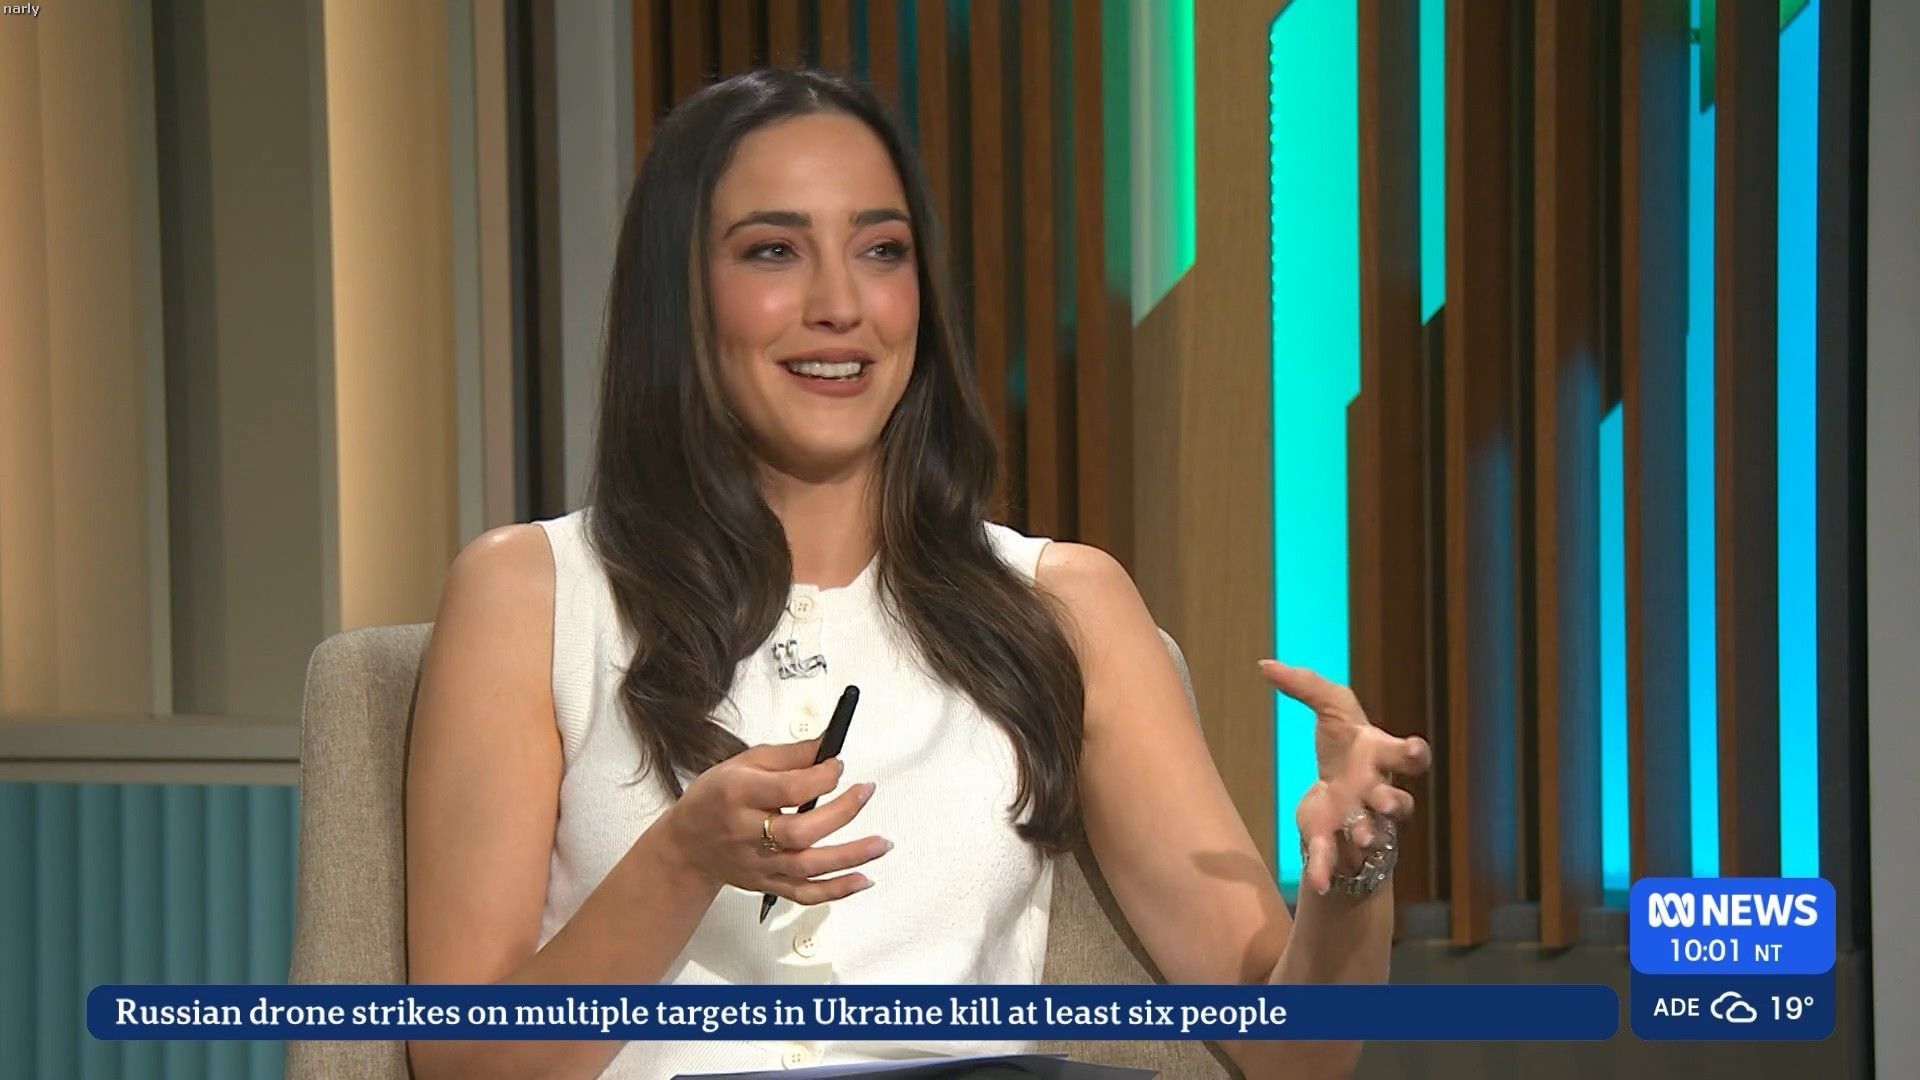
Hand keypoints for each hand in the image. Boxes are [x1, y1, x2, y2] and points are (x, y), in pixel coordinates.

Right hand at [658, 738, 890, 904]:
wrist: (687, 845)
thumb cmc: (715, 798)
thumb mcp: (743, 763)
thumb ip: (788, 755)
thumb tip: (827, 745)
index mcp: (739, 795)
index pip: (788, 789)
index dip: (821, 776)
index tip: (838, 766)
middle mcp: (747, 833)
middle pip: (800, 831)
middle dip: (841, 812)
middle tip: (866, 792)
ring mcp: (758, 863)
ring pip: (807, 866)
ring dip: (850, 856)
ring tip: (881, 843)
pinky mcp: (767, 884)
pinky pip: (804, 893)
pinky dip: (836, 890)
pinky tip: (862, 880)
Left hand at [1260, 660, 1432, 895]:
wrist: (1337, 787)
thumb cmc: (1343, 743)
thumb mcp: (1328, 706)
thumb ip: (1303, 685)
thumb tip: (1264, 664)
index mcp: (1382, 757)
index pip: (1411, 756)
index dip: (1415, 753)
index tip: (1414, 749)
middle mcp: (1379, 792)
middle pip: (1398, 801)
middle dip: (1395, 802)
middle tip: (1387, 802)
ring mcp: (1362, 820)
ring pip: (1374, 833)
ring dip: (1368, 835)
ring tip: (1361, 837)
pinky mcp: (1337, 840)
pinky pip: (1335, 858)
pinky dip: (1327, 870)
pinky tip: (1318, 884)